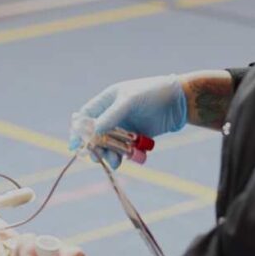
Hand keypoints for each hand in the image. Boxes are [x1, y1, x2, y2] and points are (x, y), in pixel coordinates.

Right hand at [69, 75, 186, 167]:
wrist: (179, 101)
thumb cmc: (152, 93)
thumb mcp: (129, 101)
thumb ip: (111, 116)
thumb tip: (92, 133)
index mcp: (107, 101)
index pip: (86, 117)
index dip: (78, 131)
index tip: (75, 145)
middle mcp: (113, 115)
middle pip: (96, 134)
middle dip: (95, 147)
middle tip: (96, 157)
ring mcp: (125, 126)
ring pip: (110, 144)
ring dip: (109, 154)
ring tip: (114, 162)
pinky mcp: (136, 137)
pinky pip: (124, 149)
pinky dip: (122, 156)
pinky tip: (123, 161)